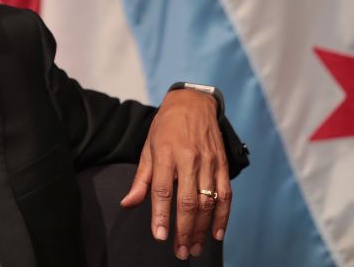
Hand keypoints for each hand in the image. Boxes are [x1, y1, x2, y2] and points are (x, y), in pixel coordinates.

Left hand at [119, 88, 231, 260]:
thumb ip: (141, 180)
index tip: (160, 236)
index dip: (161, 215)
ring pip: (208, 201)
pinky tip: (216, 233)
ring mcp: (209, 162)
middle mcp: (189, 159)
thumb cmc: (166, 127)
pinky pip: (225, 195)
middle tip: (180, 251)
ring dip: (202, 229)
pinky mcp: (223, 164)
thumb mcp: (148, 148)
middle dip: (184, 230)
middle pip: (188, 201)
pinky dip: (222, 216)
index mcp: (166, 154)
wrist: (193, 103)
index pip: (162, 190)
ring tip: (194, 247)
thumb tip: (127, 204)